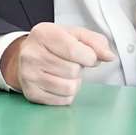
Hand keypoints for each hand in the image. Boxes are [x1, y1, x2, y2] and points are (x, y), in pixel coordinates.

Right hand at [0, 23, 116, 106]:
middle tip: (69, 63)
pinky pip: (62, 100)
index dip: (89, 57)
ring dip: (74, 82)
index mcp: (43, 34)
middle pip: (73, 70)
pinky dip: (66, 94)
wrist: (27, 56)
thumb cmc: (54, 45)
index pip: (74, 51)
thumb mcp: (75, 35)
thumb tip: (109, 56)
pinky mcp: (31, 93)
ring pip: (69, 88)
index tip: (88, 56)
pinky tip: (58, 83)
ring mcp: (28, 75)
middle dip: (78, 69)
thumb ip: (96, 43)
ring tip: (64, 73)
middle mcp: (31, 54)